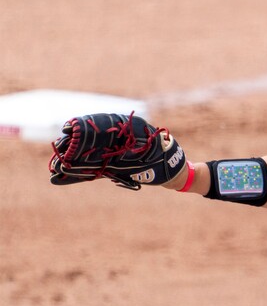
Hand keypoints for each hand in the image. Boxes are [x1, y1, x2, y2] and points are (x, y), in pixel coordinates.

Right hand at [49, 112, 186, 189]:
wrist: (172, 170)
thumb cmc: (165, 152)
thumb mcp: (154, 144)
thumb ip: (137, 139)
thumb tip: (126, 142)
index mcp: (122, 130)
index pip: (97, 126)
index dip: (82, 128)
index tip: (69, 131)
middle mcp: (113, 141)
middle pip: (87, 142)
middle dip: (71, 148)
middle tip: (58, 153)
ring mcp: (110, 155)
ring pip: (86, 158)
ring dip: (70, 163)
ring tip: (55, 169)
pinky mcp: (109, 169)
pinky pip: (90, 172)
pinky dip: (76, 176)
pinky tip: (60, 179)